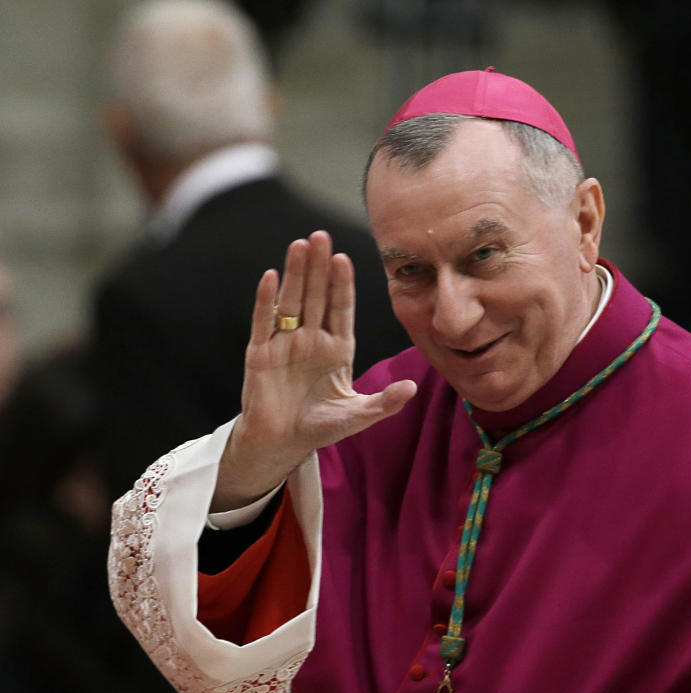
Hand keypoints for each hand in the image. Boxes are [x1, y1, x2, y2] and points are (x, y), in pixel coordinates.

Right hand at [212, 230, 416, 509]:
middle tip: (321, 235)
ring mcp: (285, 344)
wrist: (282, 445)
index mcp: (336, 349)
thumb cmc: (320, 428)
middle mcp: (311, 340)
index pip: (340, 309)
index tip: (344, 258)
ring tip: (299, 245)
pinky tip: (271, 277)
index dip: (342, 285)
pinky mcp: (261, 353)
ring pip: (291, 301)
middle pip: (315, 296)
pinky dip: (266, 301)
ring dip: (294, 274)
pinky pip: (264, 322)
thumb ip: (385, 402)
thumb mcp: (359, 416)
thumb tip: (414, 387)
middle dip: (318, 267)